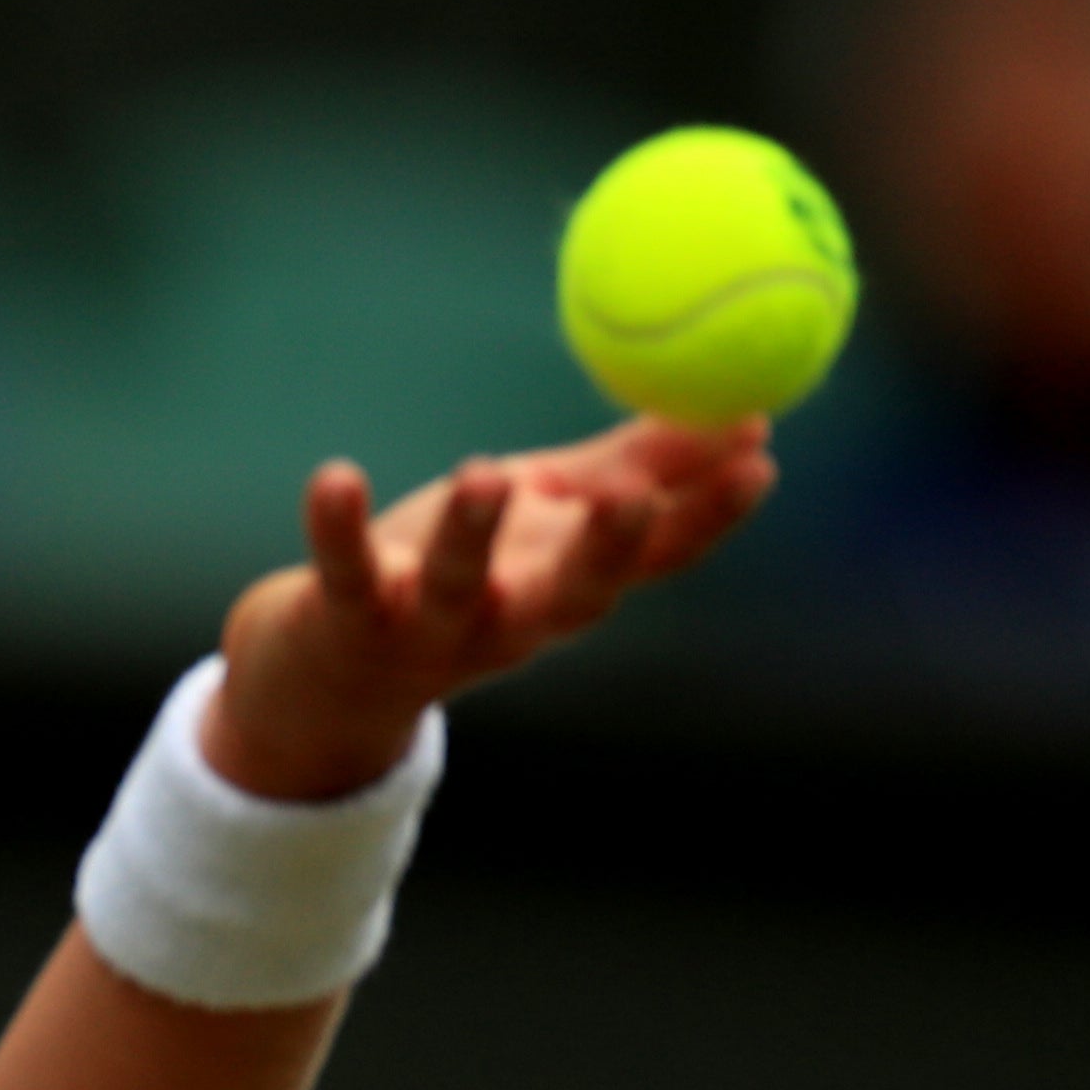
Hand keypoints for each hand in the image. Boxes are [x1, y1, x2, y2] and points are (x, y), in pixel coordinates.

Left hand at [199, 416, 777, 800]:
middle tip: (634, 497)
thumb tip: (747, 416)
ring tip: (485, 473)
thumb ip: (636, 469)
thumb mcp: (551, 517)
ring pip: (457, 590)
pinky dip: (338, 528)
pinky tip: (337, 478)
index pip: (655, 561)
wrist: (331, 673)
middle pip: (571, 596)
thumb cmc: (459, 573)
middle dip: (607, 552)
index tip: (758, 462)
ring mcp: (427, 627)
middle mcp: (508, 620)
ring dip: (472, 536)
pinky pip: (345, 574)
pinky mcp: (347, 620)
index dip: (708, 518)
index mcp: (566, 588)